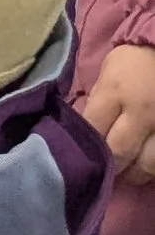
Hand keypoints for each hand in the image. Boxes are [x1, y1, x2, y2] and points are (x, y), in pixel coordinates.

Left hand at [82, 44, 154, 180]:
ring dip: (137, 173)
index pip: (94, 129)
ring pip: (149, 165)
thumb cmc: (133, 61)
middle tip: (108, 171)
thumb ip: (98, 103)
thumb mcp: (107, 75)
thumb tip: (88, 131)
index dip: (87, 146)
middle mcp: (140, 112)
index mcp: (115, 92)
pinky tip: (148, 164)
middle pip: (120, 152)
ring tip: (130, 172)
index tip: (85, 155)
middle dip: (111, 166)